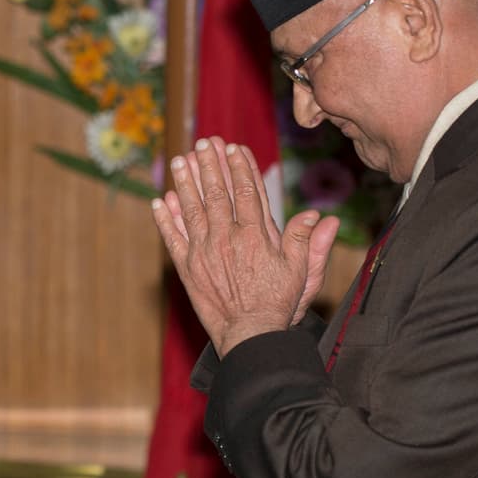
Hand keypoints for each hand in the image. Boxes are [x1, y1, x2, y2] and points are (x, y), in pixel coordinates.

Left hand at [151, 137, 339, 356]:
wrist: (249, 335)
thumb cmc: (277, 304)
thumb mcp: (300, 272)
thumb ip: (306, 241)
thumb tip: (318, 215)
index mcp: (255, 236)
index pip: (247, 192)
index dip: (241, 167)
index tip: (235, 148)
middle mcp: (226, 238)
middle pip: (216, 193)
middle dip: (210, 164)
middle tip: (205, 142)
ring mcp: (203, 252)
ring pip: (191, 209)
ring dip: (185, 182)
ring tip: (180, 160)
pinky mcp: (187, 268)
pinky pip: (172, 238)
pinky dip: (164, 219)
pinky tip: (159, 201)